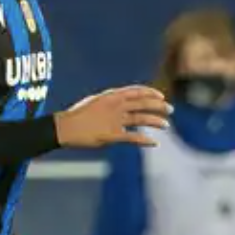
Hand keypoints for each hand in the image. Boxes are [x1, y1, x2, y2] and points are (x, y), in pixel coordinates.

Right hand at [54, 85, 170, 148]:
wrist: (65, 127)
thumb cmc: (77, 115)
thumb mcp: (94, 101)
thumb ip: (109, 102)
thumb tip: (120, 102)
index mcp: (111, 96)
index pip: (136, 91)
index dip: (151, 92)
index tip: (161, 96)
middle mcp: (115, 105)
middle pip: (143, 103)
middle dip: (159, 106)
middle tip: (170, 109)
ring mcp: (114, 120)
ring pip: (141, 119)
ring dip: (156, 121)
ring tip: (166, 125)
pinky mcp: (112, 135)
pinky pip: (133, 138)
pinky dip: (145, 140)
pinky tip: (154, 143)